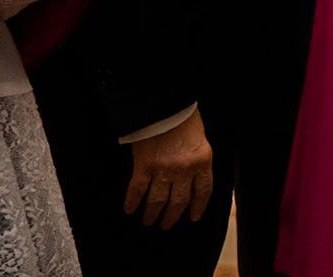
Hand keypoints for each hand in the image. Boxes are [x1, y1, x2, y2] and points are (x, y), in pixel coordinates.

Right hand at [123, 106, 213, 229]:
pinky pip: (136, 190)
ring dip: (152, 214)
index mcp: (202, 162)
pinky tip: (129, 210)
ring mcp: (163, 170)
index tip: (193, 218)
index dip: (197, 207)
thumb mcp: (201, 140)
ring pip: (158, 201)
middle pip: (179, 201)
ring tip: (148, 221)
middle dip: (172, 216)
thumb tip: (193, 178)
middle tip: (166, 225)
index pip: (203, 191)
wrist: (164, 106)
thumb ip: (198, 160)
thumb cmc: (184, 120)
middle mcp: (184, 170)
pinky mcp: (143, 167)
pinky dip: (132, 202)